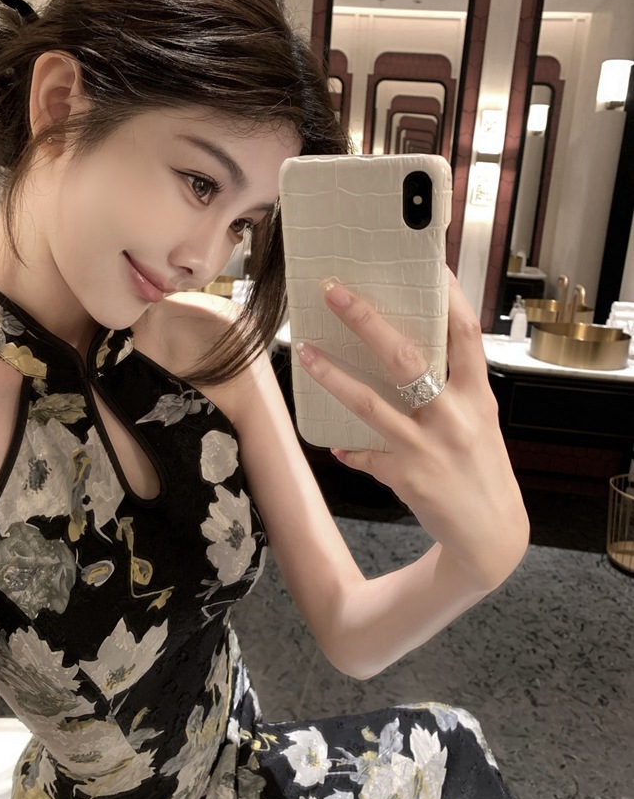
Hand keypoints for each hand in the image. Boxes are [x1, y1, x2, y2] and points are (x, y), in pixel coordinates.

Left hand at [295, 270, 528, 588]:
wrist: (492, 534)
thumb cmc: (480, 468)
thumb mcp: (478, 421)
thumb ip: (451, 388)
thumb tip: (407, 351)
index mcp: (477, 395)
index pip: (464, 334)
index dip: (447, 296)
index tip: (426, 263)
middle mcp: (455, 416)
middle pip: (406, 357)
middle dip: (366, 320)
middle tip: (334, 292)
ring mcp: (429, 447)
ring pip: (371, 404)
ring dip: (334, 376)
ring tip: (306, 352)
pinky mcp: (408, 476)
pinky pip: (366, 455)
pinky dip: (350, 448)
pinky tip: (338, 444)